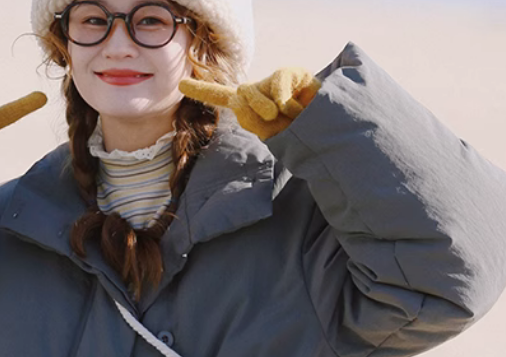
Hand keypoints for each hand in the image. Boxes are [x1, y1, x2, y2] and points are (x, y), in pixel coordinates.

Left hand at [179, 68, 319, 140]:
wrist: (325, 128)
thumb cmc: (296, 134)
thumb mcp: (270, 135)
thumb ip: (255, 121)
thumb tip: (257, 99)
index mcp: (250, 106)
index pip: (222, 96)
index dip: (202, 91)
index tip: (180, 86)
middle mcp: (258, 89)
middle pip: (239, 95)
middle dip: (252, 111)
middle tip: (273, 120)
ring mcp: (273, 80)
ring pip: (255, 92)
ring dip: (270, 109)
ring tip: (290, 117)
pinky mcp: (291, 73)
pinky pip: (279, 88)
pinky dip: (288, 104)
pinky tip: (300, 108)